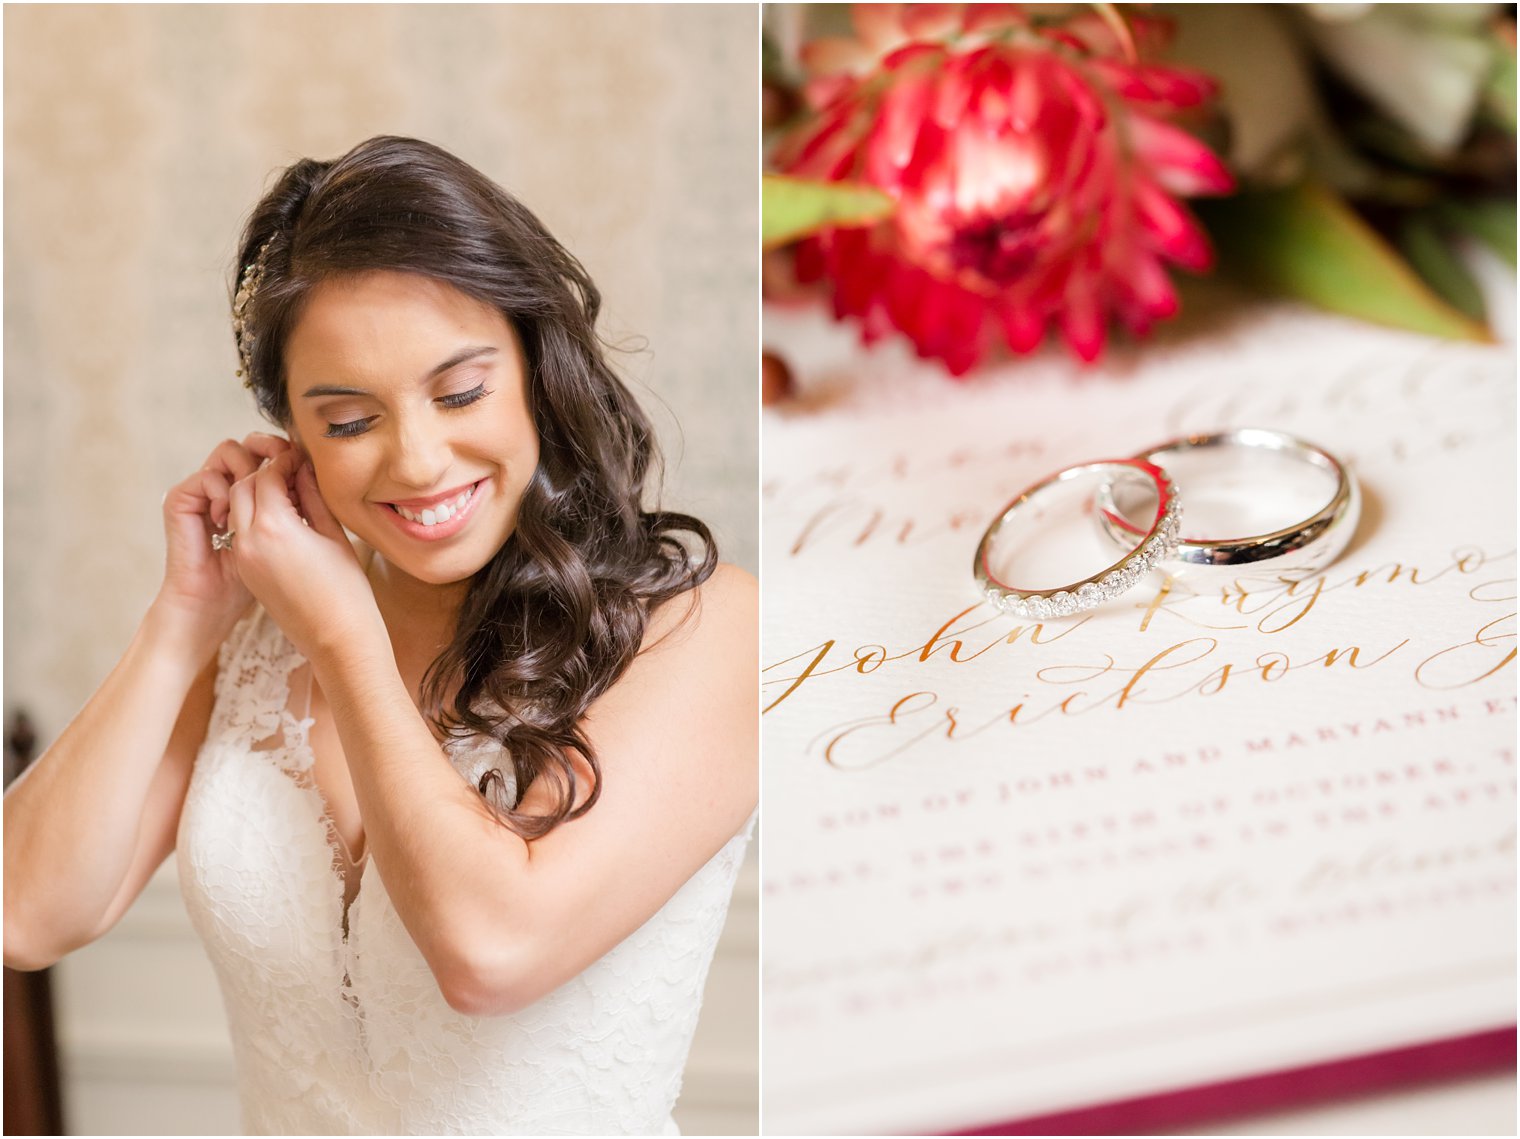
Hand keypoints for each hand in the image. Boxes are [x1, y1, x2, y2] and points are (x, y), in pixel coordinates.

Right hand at [156, 433, 291, 646]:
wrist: (214, 610)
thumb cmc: (260, 584)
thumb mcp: (291, 538)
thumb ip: (301, 503)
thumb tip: (310, 467)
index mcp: (255, 498)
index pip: (271, 458)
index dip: (288, 457)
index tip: (305, 468)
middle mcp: (228, 491)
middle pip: (250, 449)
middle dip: (270, 451)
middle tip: (286, 467)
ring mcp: (203, 496)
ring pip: (227, 453)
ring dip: (246, 466)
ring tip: (256, 496)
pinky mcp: (180, 504)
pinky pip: (204, 477)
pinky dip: (221, 487)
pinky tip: (229, 514)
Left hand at [225, 449, 386, 664]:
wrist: (336, 639)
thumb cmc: (346, 590)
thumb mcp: (333, 535)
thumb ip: (312, 497)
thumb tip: (303, 470)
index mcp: (273, 527)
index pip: (266, 475)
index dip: (285, 461)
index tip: (301, 459)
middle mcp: (249, 540)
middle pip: (242, 487)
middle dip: (264, 474)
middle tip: (292, 472)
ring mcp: (243, 558)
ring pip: (237, 508)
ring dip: (256, 495)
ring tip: (289, 496)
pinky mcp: (246, 571)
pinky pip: (240, 531)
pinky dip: (254, 517)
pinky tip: (283, 520)